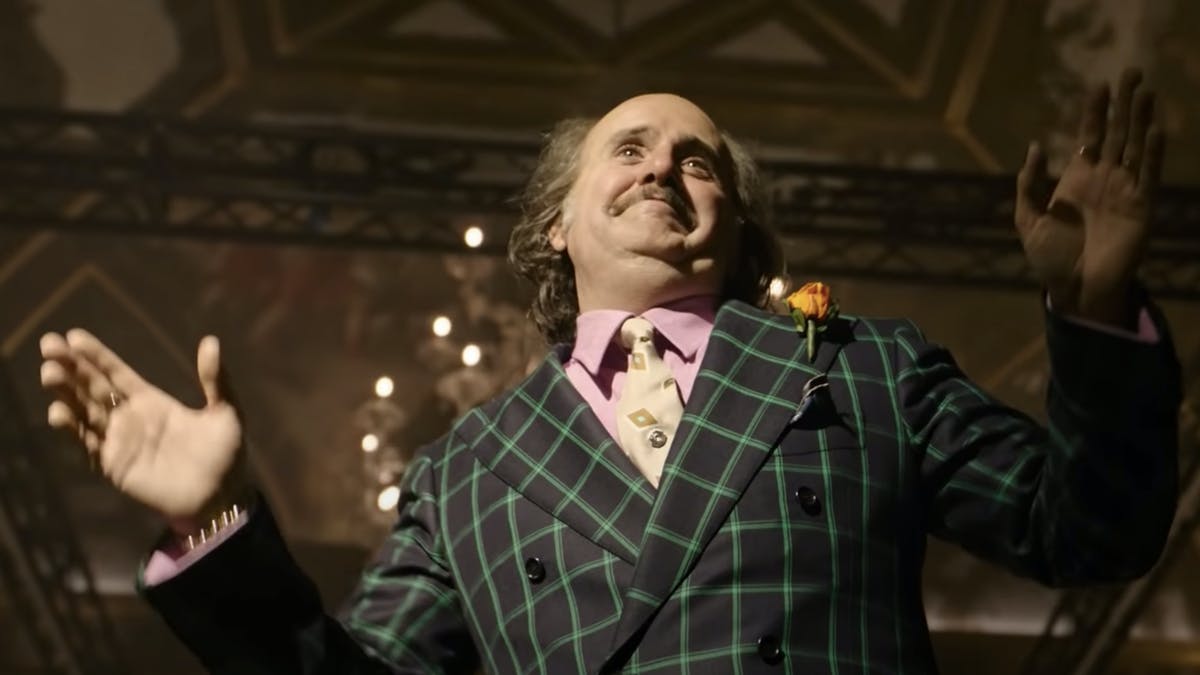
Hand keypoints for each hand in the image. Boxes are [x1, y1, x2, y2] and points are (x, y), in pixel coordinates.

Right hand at [40, 330, 245, 532]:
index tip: (74, 335)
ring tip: (49, 372)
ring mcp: (120, 442)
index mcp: (152, 401)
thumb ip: (216, 380)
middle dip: (71, 367)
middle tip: (48, 344)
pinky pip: (88, 445)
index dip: (96, 356)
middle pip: (93, 387)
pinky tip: (58, 412)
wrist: (222, 498)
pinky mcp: (115, 466)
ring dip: (66, 393)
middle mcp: (130, 418)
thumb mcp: (227, 412)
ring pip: (85, 412)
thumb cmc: (226, 456)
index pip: (117, 373)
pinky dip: (72, 429)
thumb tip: (211, 341)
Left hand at [1015, 68, 1164, 326]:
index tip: (1099, 85)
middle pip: (1117, 132)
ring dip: (1141, 119)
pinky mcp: (1140, 207)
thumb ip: (1028, 184)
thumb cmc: (1049, 259)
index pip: (1089, 135)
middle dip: (1124, 103)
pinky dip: (1152, 153)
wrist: (1073, 290)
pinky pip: (1148, 175)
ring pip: (1135, 146)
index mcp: (1076, 178)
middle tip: (1132, 71)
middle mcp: (1103, 178)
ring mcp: (1124, 191)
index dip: (1094, 111)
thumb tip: (1035, 146)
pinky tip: (1155, 130)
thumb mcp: (1027, 219)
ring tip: (1146, 92)